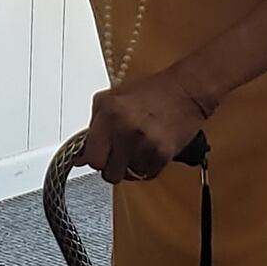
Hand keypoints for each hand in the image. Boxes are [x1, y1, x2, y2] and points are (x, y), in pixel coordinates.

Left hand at [76, 71, 209, 184]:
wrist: (185, 90)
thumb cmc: (151, 92)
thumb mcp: (113, 97)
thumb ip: (95, 122)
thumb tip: (81, 150)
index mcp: (109, 112)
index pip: (91, 156)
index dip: (92, 158)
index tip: (95, 157)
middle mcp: (125, 129)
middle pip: (107, 172)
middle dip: (110, 167)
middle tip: (116, 156)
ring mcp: (144, 143)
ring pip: (128, 175)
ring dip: (130, 167)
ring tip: (137, 148)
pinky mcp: (163, 154)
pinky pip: (147, 174)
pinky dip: (147, 167)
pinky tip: (149, 151)